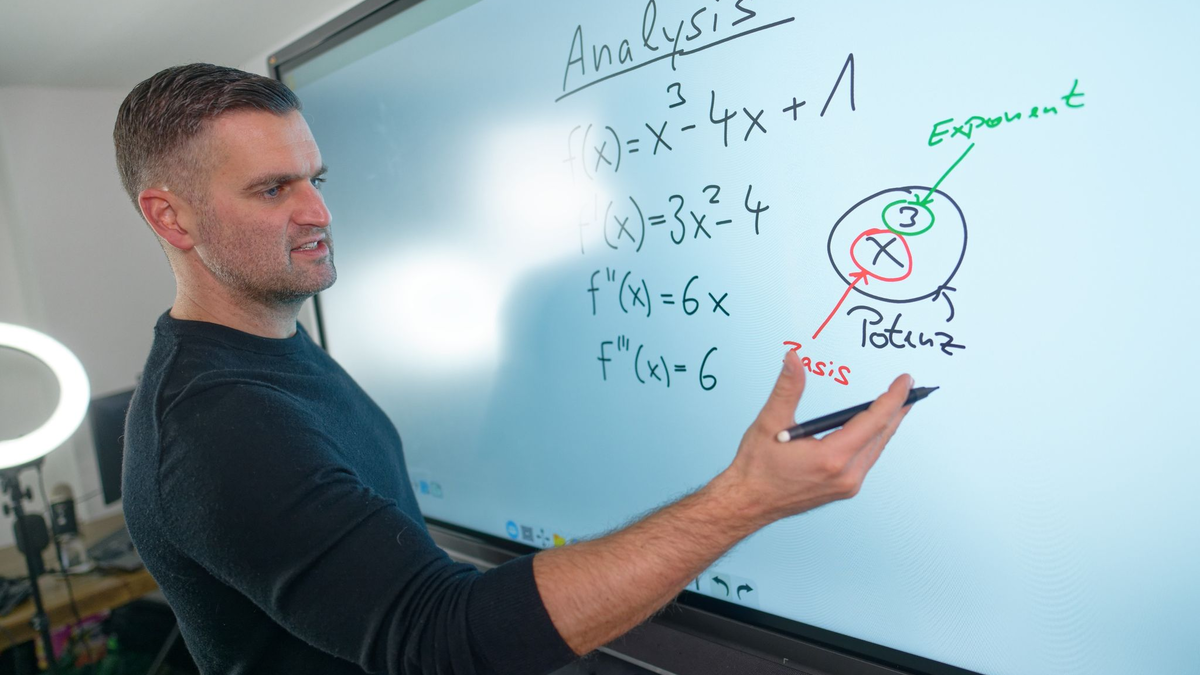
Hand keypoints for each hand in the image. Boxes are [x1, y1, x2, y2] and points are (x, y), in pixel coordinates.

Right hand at [719, 350, 912, 524]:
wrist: (748, 503)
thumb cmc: (757, 466)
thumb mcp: (769, 422)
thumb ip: (787, 388)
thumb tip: (794, 358)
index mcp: (832, 457)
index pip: (873, 421)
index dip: (892, 398)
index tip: (904, 381)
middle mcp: (846, 475)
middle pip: (882, 435)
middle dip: (898, 409)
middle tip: (912, 388)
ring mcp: (847, 485)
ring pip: (876, 448)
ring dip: (888, 425)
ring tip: (899, 405)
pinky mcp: (844, 489)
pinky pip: (867, 459)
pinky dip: (874, 440)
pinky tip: (875, 430)